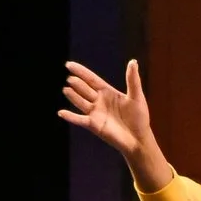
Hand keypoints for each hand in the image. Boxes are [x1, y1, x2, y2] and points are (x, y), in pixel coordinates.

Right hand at [60, 58, 170, 186]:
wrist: (139, 138)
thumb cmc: (139, 117)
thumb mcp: (136, 96)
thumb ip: (132, 80)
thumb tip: (132, 61)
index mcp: (108, 92)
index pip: (91, 79)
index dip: (80, 71)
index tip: (69, 65)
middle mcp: (99, 101)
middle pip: (84, 89)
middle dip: (77, 83)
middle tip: (71, 79)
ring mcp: (95, 113)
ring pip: (80, 101)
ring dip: (73, 96)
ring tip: (66, 89)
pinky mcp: (94, 125)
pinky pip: (80, 120)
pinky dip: (70, 117)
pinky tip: (61, 112)